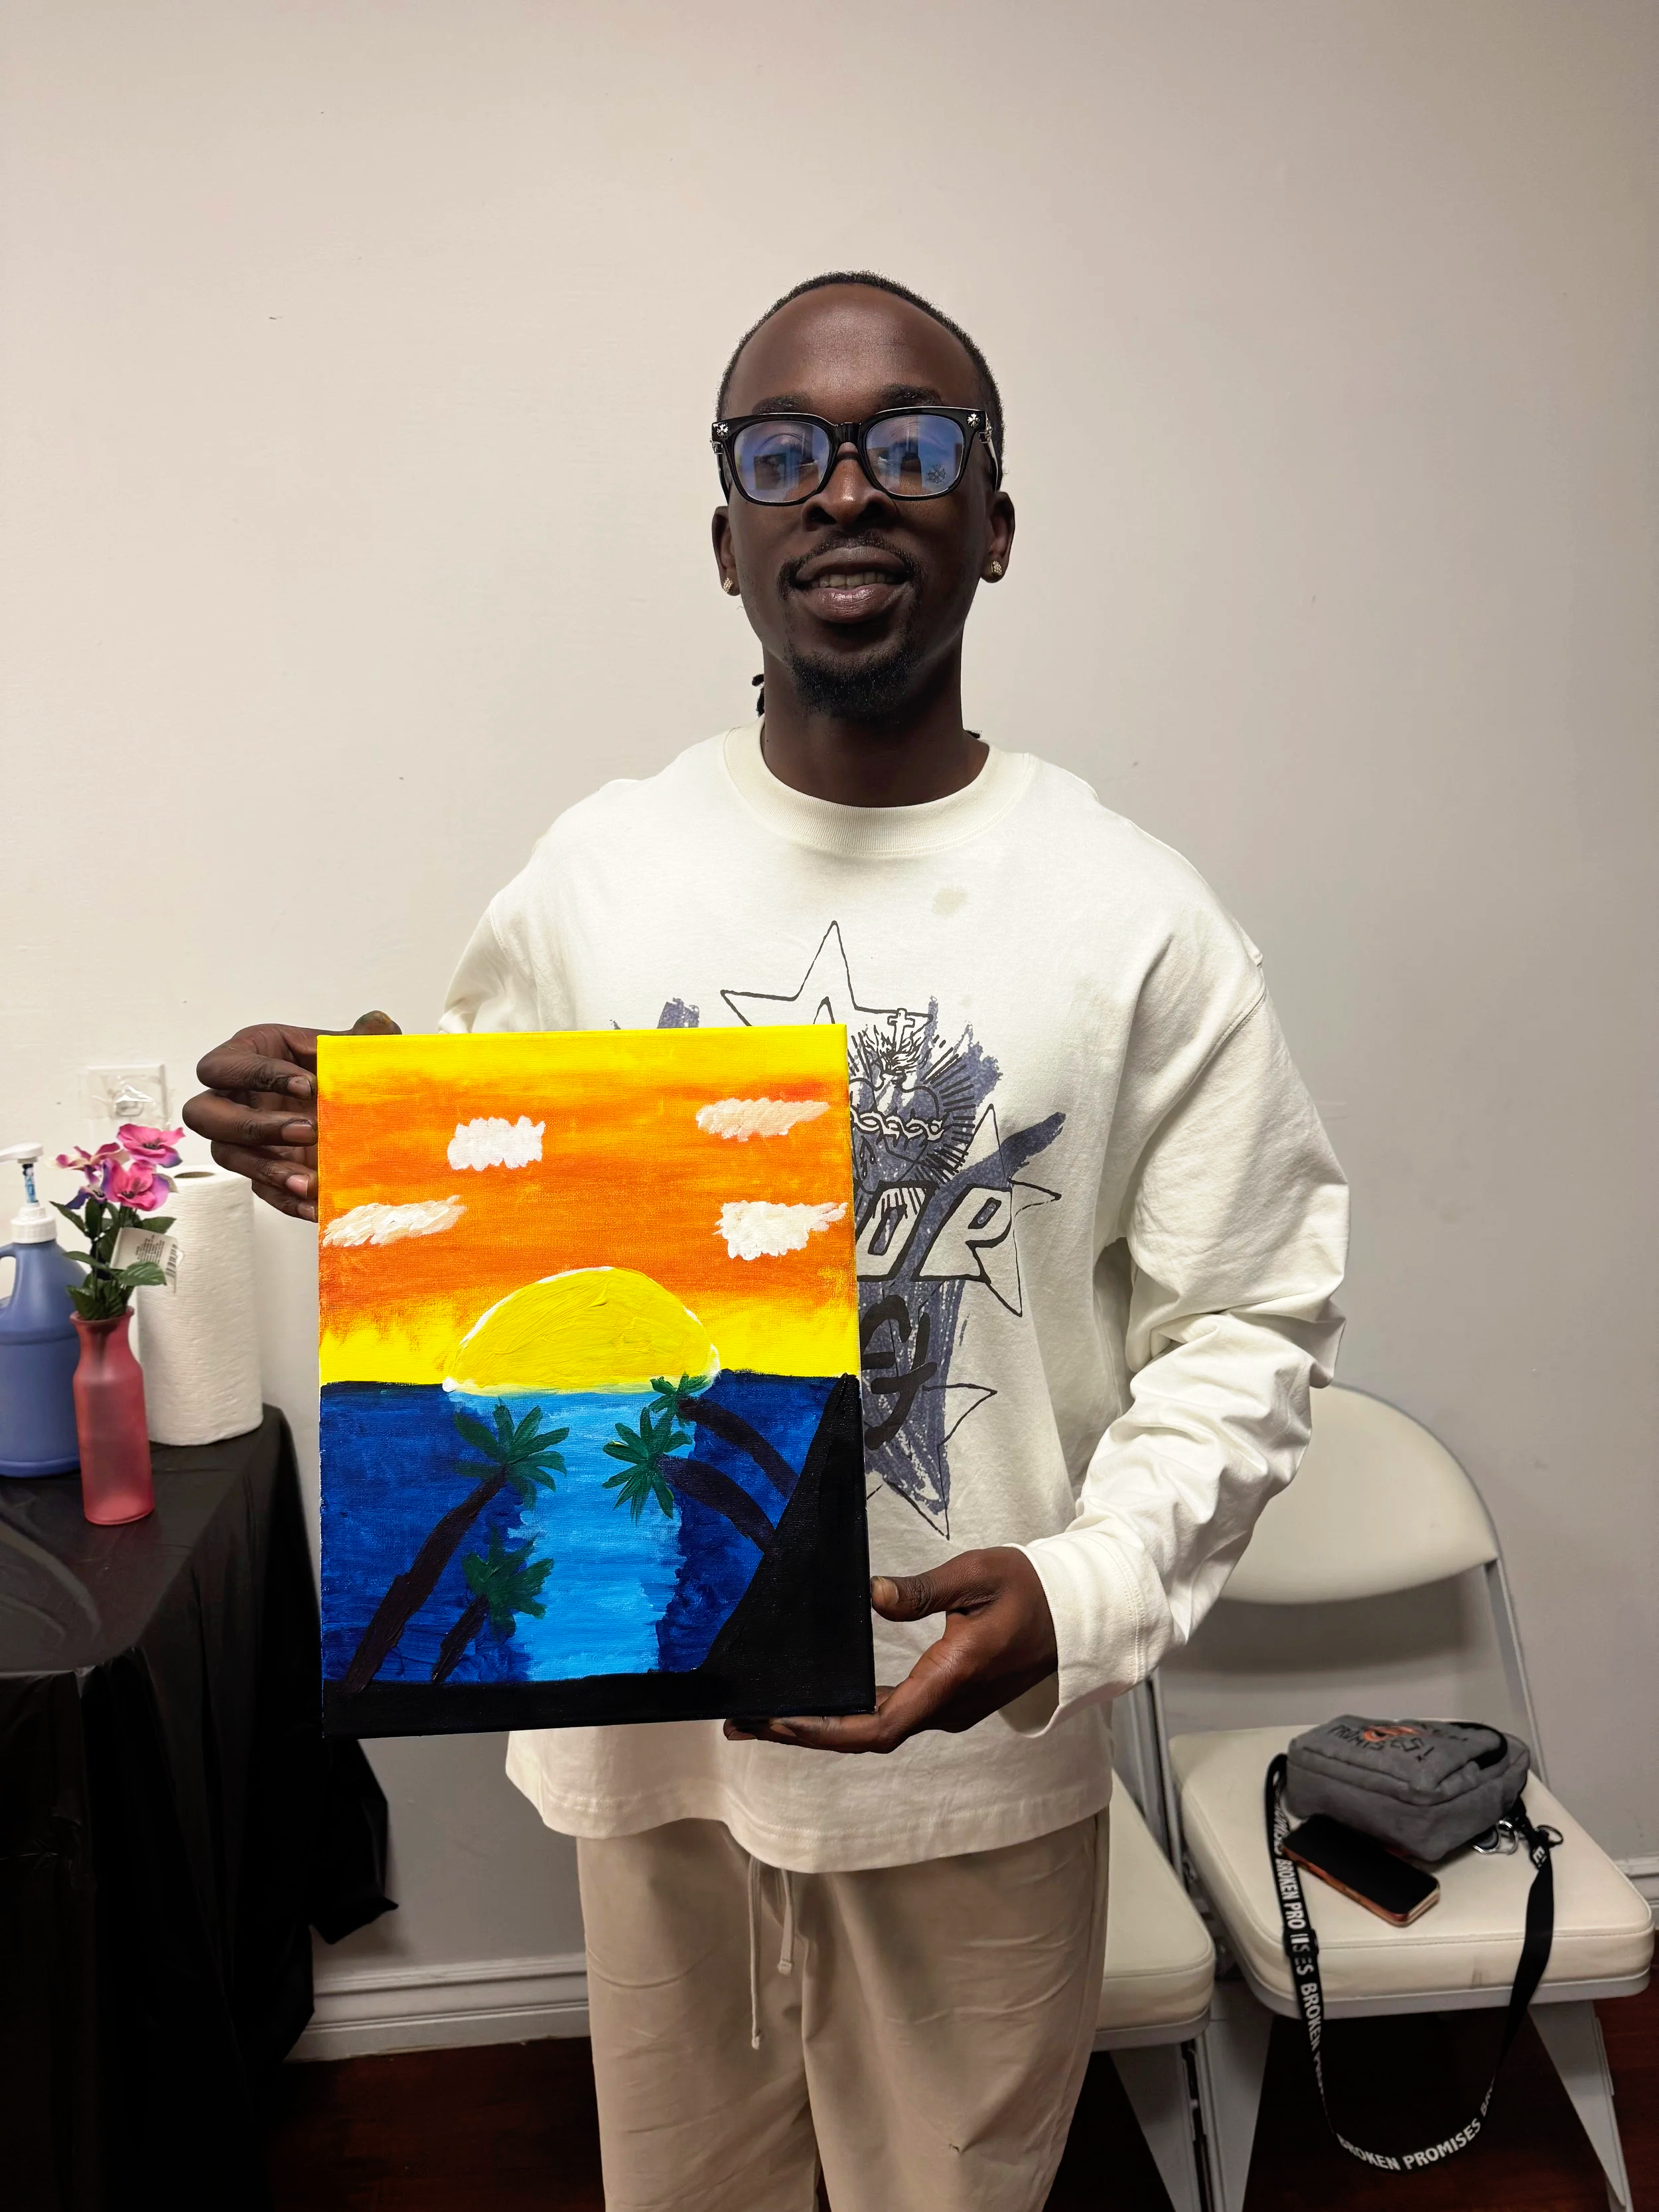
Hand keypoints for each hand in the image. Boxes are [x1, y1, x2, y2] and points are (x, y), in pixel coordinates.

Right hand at [181, 1011, 401, 1219]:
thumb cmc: (339, 1068)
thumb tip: (378, 1022)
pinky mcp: (260, 1169)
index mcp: (246, 1055)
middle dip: (253, 1126)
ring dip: (268, 1167)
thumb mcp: (350, 1049)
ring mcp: (240, 1137)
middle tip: (308, 1131)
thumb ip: (362, 1038)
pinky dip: (286, 1199)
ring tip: (311, 1179)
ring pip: (227, 1155)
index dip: (260, 1076)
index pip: (224, 1066)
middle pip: (203, 1114)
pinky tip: (315, 1205)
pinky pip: (260, 1189)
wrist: (360, 1108)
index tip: (311, 1086)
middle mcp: (232, 1096)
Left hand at [724, 1546, 1057, 1753]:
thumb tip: (872, 1596)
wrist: (1076, 1617)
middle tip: (741, 1722)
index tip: (775, 1719)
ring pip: (875, 1730)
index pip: (879, 1726)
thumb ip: (925, 1589)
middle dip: (802, 1732)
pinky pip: (890, 1717)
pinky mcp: (947, 1700)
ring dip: (820, 1726)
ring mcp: (947, 1709)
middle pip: (864, 1736)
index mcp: (950, 1681)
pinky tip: (817, 1703)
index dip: (823, 1729)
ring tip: (764, 1714)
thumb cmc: (1030, 1590)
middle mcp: (946, 1708)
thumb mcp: (978, 1575)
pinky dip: (848, 1715)